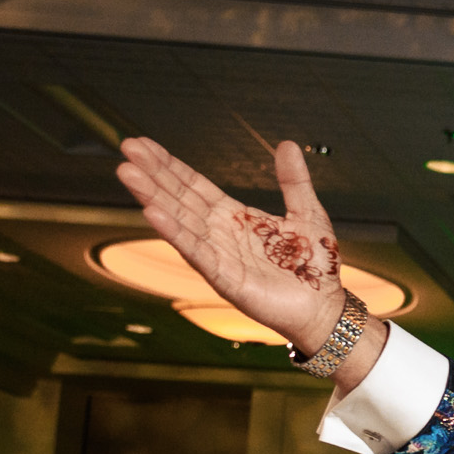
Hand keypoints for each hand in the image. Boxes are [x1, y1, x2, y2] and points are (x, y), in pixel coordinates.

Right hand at [115, 137, 357, 358]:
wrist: (326, 309)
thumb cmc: (314, 268)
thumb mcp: (307, 212)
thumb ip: (294, 181)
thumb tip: (287, 145)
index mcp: (235, 217)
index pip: (194, 185)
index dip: (169, 165)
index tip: (143, 144)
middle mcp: (221, 234)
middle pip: (179, 198)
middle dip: (153, 174)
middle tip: (127, 149)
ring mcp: (219, 256)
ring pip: (180, 221)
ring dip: (153, 197)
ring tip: (129, 174)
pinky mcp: (225, 278)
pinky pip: (196, 252)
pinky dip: (174, 233)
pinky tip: (153, 213)